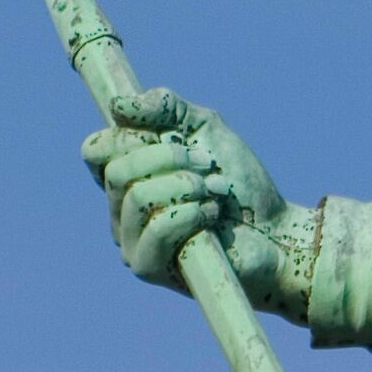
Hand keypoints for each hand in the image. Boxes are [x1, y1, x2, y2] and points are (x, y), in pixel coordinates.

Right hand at [81, 88, 305, 308]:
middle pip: (117, 171)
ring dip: (188, 186)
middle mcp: (121, 210)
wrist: (276, 229)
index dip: (129, 136)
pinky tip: (214, 215)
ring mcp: (132, 241)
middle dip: (170, 159)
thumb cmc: (240, 182)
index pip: (95, 150)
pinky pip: (157, 229)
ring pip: (138, 198)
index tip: (171, 136)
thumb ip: (166, 108)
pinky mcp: (149, 267)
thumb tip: (118, 104)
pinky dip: (193, 213)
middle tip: (206, 164)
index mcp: (127, 176)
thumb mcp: (206, 129)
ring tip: (216, 191)